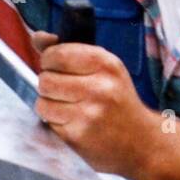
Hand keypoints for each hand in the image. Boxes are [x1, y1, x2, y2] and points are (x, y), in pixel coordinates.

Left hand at [30, 31, 160, 178]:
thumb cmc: (118, 101)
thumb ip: (68, 50)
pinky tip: (74, 123)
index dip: (49, 61)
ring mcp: (89, 113)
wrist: (142, 142)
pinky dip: (56, 123)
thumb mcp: (103, 69)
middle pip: (45, 79)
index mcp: (106, 64)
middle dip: (49, 85)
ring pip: (42, 103)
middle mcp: (99, 87)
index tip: (58, 67)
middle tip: (65, 91)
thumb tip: (37, 37)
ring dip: (49, 106)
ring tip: (69, 108)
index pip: (58, 54)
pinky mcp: (79, 136)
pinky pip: (49, 123)